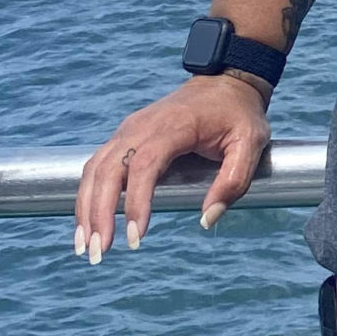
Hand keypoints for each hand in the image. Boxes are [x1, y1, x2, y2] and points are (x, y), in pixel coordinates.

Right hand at [74, 76, 272, 261]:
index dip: (136, 202)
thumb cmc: (239, 114)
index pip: (144, 165)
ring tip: (86, 247)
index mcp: (173, 126)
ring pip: (95, 169)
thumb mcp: (251, 143)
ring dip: (86, 208)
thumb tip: (207, 220)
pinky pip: (97, 166)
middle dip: (99, 213)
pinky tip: (87, 224)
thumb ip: (233, 182)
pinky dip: (88, 195)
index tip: (137, 237)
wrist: (226, 82)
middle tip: (99, 253)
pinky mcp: (125, 137)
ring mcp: (129, 130)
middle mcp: (142, 126)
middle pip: (109, 169)